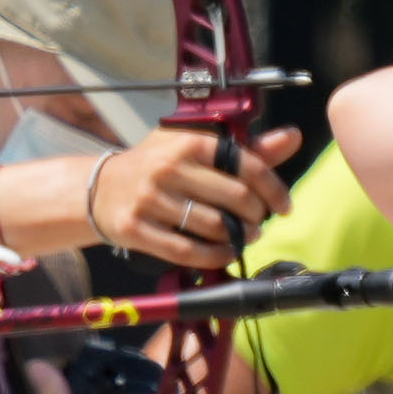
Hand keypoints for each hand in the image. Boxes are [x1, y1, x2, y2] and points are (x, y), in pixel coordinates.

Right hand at [84, 122, 292, 269]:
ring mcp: (150, 199)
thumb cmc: (158, 166)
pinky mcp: (137, 229)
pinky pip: (187, 251)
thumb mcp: (196, 148)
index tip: (283, 207)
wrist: (100, 188)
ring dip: (239, 238)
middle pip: (236, 198)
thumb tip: (292, 137)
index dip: (274, 190)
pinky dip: (215, 256)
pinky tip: (225, 252)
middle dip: (257, 216)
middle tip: (258, 222)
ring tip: (243, 237)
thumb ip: (247, 148)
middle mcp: (169, 167)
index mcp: (189, 142)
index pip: (247, 165)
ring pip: (214, 227)